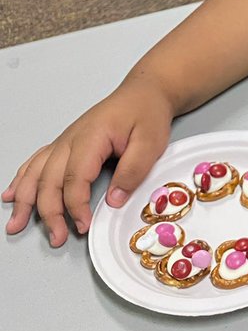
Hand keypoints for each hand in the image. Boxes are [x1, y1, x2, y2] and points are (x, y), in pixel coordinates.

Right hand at [3, 77, 174, 246]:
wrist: (143, 91)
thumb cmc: (146, 112)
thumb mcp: (151, 142)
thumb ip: (133, 171)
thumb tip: (114, 200)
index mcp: (91, 137)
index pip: (74, 178)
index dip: (75, 206)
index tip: (83, 226)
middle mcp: (71, 139)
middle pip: (49, 180)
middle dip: (49, 213)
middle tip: (56, 238)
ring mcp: (65, 140)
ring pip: (36, 172)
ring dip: (25, 200)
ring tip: (17, 225)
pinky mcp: (65, 143)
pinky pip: (36, 162)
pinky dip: (22, 179)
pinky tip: (12, 194)